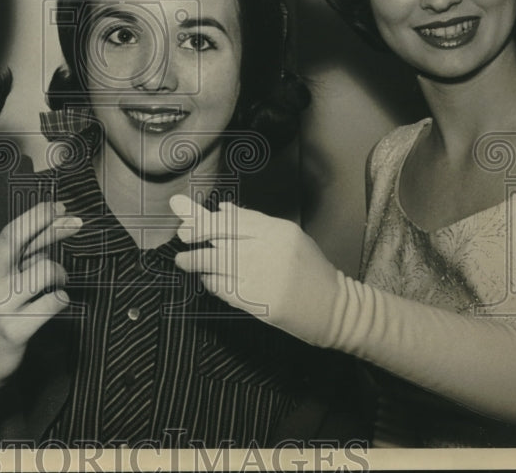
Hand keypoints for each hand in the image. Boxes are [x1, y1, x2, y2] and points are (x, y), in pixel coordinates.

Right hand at [0, 201, 82, 406]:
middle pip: (17, 238)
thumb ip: (18, 259)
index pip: (12, 232)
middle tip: (75, 220)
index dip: (39, 217)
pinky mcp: (15, 329)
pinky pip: (54, 301)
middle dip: (48, 223)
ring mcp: (0, 305)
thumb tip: (50, 230)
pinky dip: (61, 299)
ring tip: (58, 283)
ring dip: (61, 274)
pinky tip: (54, 303)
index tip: (59, 209)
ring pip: (45, 270)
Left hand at [170, 195, 343, 346]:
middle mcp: (268, 249)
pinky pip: (223, 288)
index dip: (205, 218)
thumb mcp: (289, 237)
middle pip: (221, 236)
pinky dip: (211, 282)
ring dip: (195, 260)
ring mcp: (261, 276)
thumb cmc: (310, 270)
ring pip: (217, 262)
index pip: (232, 219)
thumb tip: (222, 209)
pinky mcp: (257, 301)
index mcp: (277, 230)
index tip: (185, 218)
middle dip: (195, 233)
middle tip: (181, 235)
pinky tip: (207, 280)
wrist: (334, 308)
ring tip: (183, 260)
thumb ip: (255, 222)